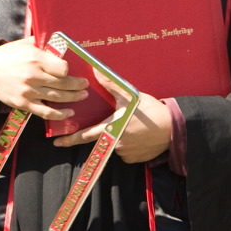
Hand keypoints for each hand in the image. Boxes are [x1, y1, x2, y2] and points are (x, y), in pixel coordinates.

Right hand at [0, 37, 88, 120]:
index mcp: (35, 59)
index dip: (69, 70)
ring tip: (82, 95)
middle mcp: (33, 76)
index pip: (61, 68)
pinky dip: (59, 114)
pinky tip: (69, 113)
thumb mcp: (25, 44)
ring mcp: (28, 91)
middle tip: (85, 84)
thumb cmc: (8, 55)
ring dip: (73, 98)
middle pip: (63, 83)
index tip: (72, 70)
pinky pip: (45, 112)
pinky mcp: (24, 104)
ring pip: (57, 97)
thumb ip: (42, 41)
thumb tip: (59, 36)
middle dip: (78, 85)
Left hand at [53, 75, 171, 163]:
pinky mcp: (135, 159)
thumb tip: (96, 71)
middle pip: (103, 138)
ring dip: (120, 136)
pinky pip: (127, 152)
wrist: (173, 129)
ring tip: (135, 126)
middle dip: (105, 132)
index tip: (57, 142)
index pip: (85, 136)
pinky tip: (140, 135)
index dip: (70, 139)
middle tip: (115, 126)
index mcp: (111, 127)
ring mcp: (125, 153)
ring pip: (116, 144)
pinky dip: (130, 144)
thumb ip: (111, 85)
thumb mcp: (130, 95)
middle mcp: (115, 143)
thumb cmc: (151, 112)